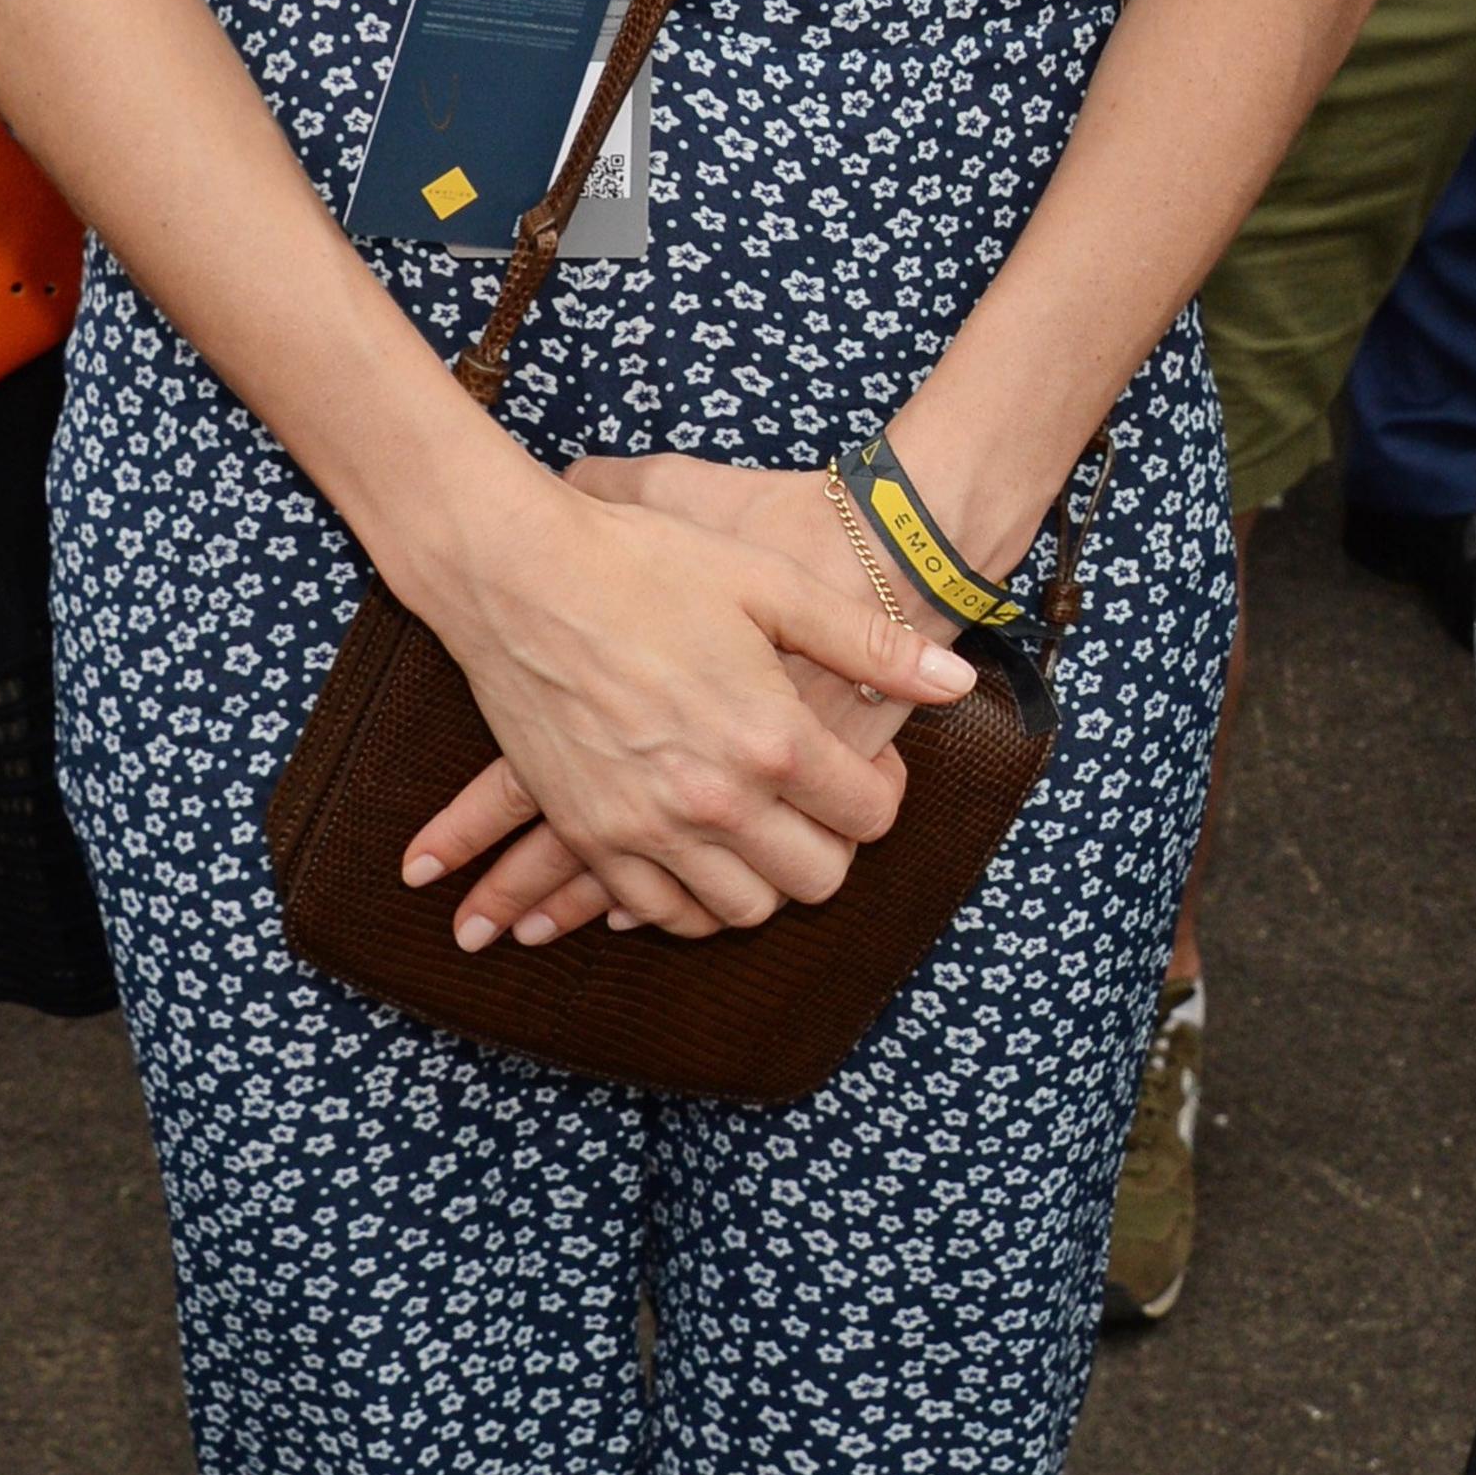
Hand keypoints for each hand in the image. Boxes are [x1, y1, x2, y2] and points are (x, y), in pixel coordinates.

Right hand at [403, 456, 971, 952]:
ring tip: (764, 826)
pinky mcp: (591, 833)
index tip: (863, 764)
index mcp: (771, 738)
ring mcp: (646, 826)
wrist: (518, 572)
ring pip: (740, 910)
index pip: (869, 816)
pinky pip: (658, 911)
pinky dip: (690, 899)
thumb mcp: (773, 585)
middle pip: (815, 880)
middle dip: (833, 846)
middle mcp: (713, 800)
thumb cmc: (650, 563)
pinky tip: (701, 855)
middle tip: (818, 801)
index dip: (882, 793)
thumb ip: (872, 644)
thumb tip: (957, 683)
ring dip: (766, 878)